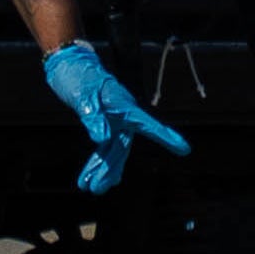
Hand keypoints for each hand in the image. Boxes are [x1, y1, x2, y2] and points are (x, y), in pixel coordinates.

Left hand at [43, 44, 192, 194]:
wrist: (69, 64)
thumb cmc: (79, 76)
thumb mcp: (83, 96)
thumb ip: (93, 116)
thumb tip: (101, 139)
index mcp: (124, 107)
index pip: (148, 125)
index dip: (166, 137)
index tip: (184, 149)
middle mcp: (123, 117)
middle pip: (122, 147)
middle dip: (111, 169)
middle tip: (96, 189)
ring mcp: (114, 120)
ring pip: (113, 150)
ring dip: (102, 169)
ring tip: (90, 189)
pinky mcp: (103, 122)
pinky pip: (104, 146)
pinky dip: (97, 160)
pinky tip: (91, 175)